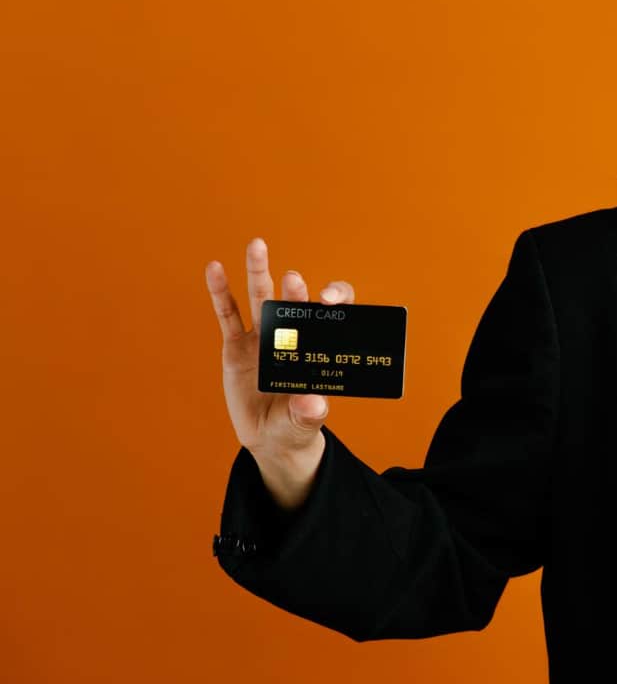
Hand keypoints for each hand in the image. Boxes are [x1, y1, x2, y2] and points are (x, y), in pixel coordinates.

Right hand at [204, 238, 354, 502]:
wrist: (269, 437)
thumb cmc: (295, 427)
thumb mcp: (302, 424)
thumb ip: (308, 413)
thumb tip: (313, 403)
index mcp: (317, 348)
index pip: (331, 316)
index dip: (334, 301)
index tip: (329, 299)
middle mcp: (293, 337)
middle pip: (295, 304)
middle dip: (295, 291)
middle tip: (294, 280)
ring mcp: (263, 339)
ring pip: (260, 300)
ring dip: (258, 272)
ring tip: (257, 246)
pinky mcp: (236, 347)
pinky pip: (228, 316)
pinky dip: (220, 292)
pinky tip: (215, 268)